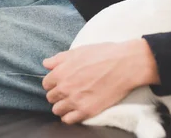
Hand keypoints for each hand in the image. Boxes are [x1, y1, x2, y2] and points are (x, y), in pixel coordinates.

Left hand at [42, 39, 159, 123]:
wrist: (125, 65)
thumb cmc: (103, 54)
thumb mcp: (79, 51)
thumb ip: (59, 58)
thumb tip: (46, 64)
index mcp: (61, 72)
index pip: (46, 84)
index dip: (54, 83)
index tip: (62, 82)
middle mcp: (65, 87)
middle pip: (51, 97)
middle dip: (58, 94)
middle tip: (69, 91)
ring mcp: (75, 100)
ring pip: (57, 110)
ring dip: (63, 106)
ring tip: (72, 101)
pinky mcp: (86, 111)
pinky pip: (68, 120)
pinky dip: (70, 116)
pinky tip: (77, 110)